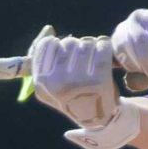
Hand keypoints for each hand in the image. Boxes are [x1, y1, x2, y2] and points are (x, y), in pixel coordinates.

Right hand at [28, 27, 140, 148]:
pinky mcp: (99, 79)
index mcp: (42, 82)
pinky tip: (105, 52)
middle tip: (84, 57)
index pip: (46, 45)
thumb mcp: (50, 84)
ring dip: (92, 45)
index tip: (67, 54)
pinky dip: (105, 46)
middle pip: (68, 43)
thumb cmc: (74, 96)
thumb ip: (43, 56)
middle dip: (78, 46)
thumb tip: (48, 29)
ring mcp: (78, 81)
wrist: (99, 119)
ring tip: (94, 56)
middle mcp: (57, 82)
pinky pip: (102, 47)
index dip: (59, 45)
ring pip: (86, 43)